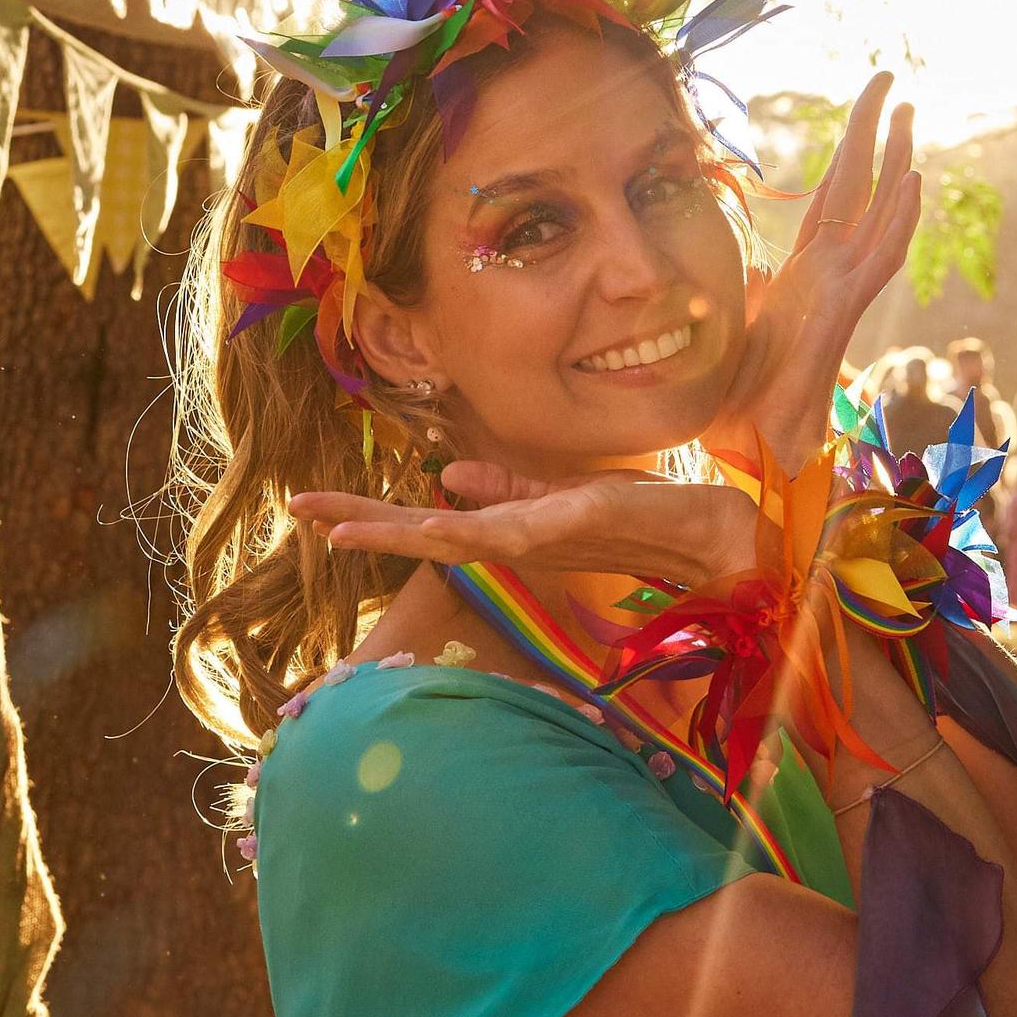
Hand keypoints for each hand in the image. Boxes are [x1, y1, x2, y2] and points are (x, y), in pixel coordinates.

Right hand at [289, 461, 759, 585]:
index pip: (433, 526)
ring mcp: (537, 539)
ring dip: (389, 529)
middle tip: (299, 512)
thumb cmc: (651, 515)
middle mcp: (517, 543)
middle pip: (424, 535)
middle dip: (362, 524)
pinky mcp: (564, 528)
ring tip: (332, 522)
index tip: (324, 514)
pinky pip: (503, 529)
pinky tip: (422, 520)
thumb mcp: (569, 493)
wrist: (717, 535)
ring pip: (447, 537)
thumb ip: (511, 487)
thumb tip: (452, 474)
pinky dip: (457, 528)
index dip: (378, 520)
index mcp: (515, 532)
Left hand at [706, 73, 921, 469]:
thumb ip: (752, 290)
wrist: (746, 438)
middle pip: (859, 190)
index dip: (849, 155)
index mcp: (806, 273)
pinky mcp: (842, 309)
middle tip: (889, 82)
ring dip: (894, 164)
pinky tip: (912, 179)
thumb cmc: (740, 392)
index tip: (863, 112)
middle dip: (873, 134)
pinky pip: (878, 259)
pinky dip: (897, 220)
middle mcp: (830, 275)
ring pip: (878, 215)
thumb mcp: (737, 324)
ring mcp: (841, 290)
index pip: (834, 200)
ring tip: (907, 112)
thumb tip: (754, 267)